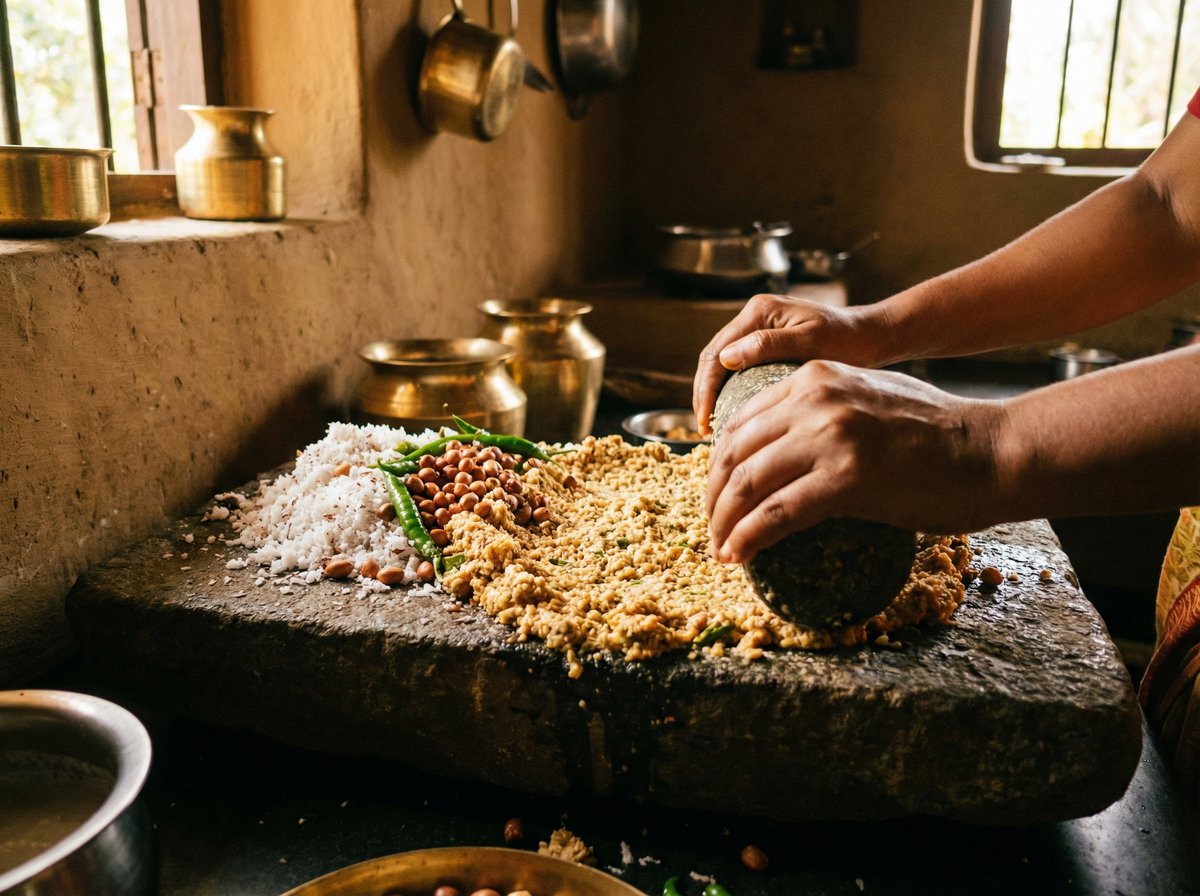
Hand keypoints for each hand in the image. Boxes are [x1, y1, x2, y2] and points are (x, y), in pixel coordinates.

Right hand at [692, 294, 887, 434]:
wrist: (871, 336)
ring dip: (712, 392)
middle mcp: (754, 316)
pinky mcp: (767, 343)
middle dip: (704, 393)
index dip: (706, 388)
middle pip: (713, 357)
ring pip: (722, 363)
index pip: (717, 352)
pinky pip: (737, 367)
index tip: (705, 418)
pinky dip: (727, 389)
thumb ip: (767, 345)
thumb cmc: (847, 339)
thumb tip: (726, 358)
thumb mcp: (809, 341)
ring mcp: (759, 329)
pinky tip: (729, 411)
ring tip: (711, 423)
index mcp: (759, 311)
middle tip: (702, 427)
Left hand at [706, 361, 1005, 562]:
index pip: (742, 421)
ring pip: (748, 484)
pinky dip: (748, 539)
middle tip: (712, 527)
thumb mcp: (869, 397)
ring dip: (724, 522)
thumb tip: (787, 447)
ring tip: (720, 548)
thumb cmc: (939, 434)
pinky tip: (737, 556)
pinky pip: (777, 515)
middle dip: (714, 496)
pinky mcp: (847, 479)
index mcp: (815, 377)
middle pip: (735, 452)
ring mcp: (830, 437)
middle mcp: (816, 399)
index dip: (719, 465)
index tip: (718, 494)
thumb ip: (825, 410)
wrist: (992, 450)